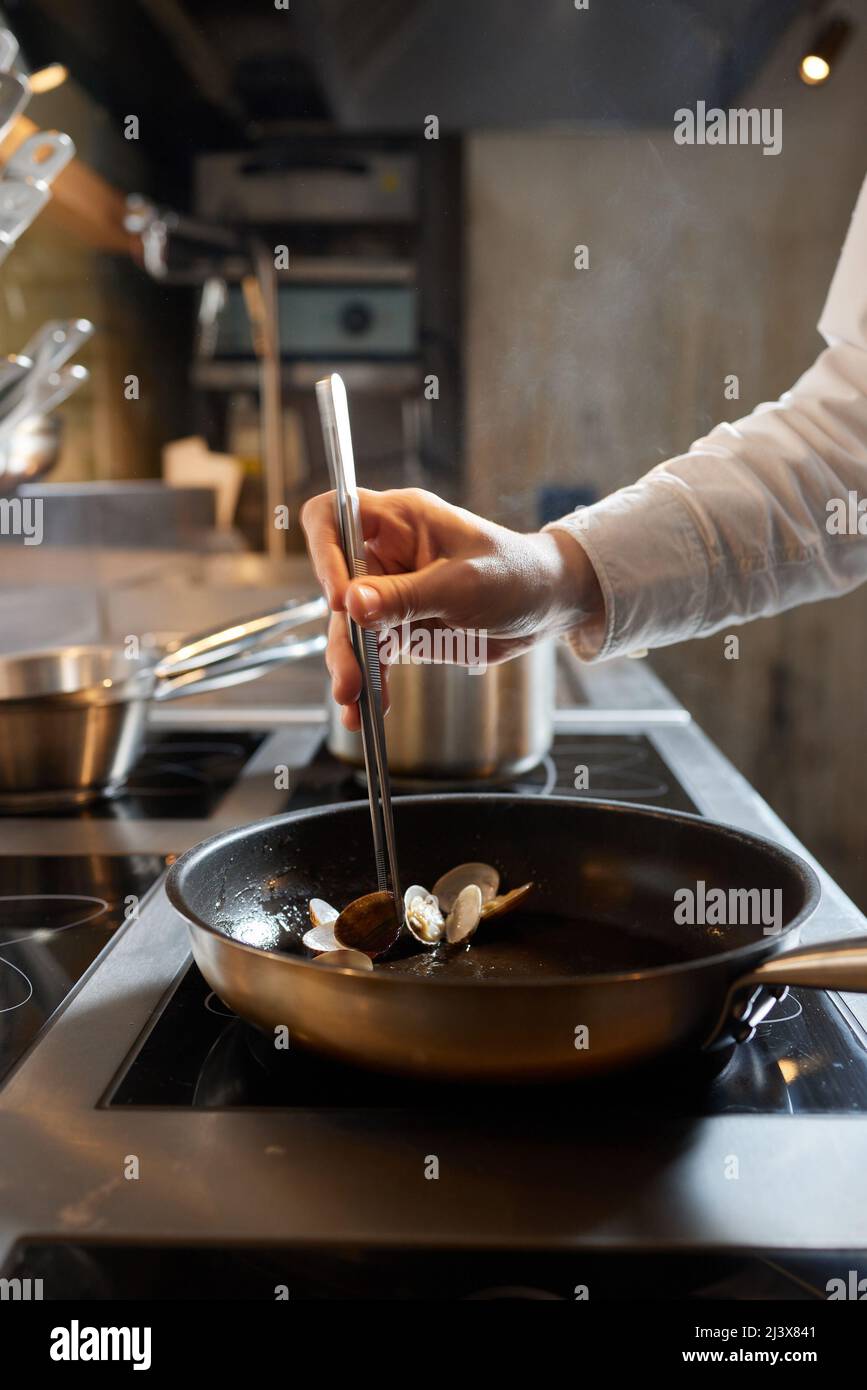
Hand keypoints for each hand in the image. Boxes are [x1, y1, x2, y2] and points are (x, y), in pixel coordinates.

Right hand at [301, 487, 602, 730]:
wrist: (544, 608)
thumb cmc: (514, 574)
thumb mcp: (462, 584)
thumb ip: (406, 595)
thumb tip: (352, 605)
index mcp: (399, 520)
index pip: (333, 517)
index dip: (324, 552)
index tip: (341, 599)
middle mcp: (386, 554)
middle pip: (336, 586)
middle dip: (341, 634)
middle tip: (349, 678)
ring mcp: (389, 592)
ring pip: (350, 628)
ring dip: (350, 666)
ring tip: (354, 703)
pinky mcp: (399, 626)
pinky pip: (372, 654)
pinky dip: (369, 682)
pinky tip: (366, 710)